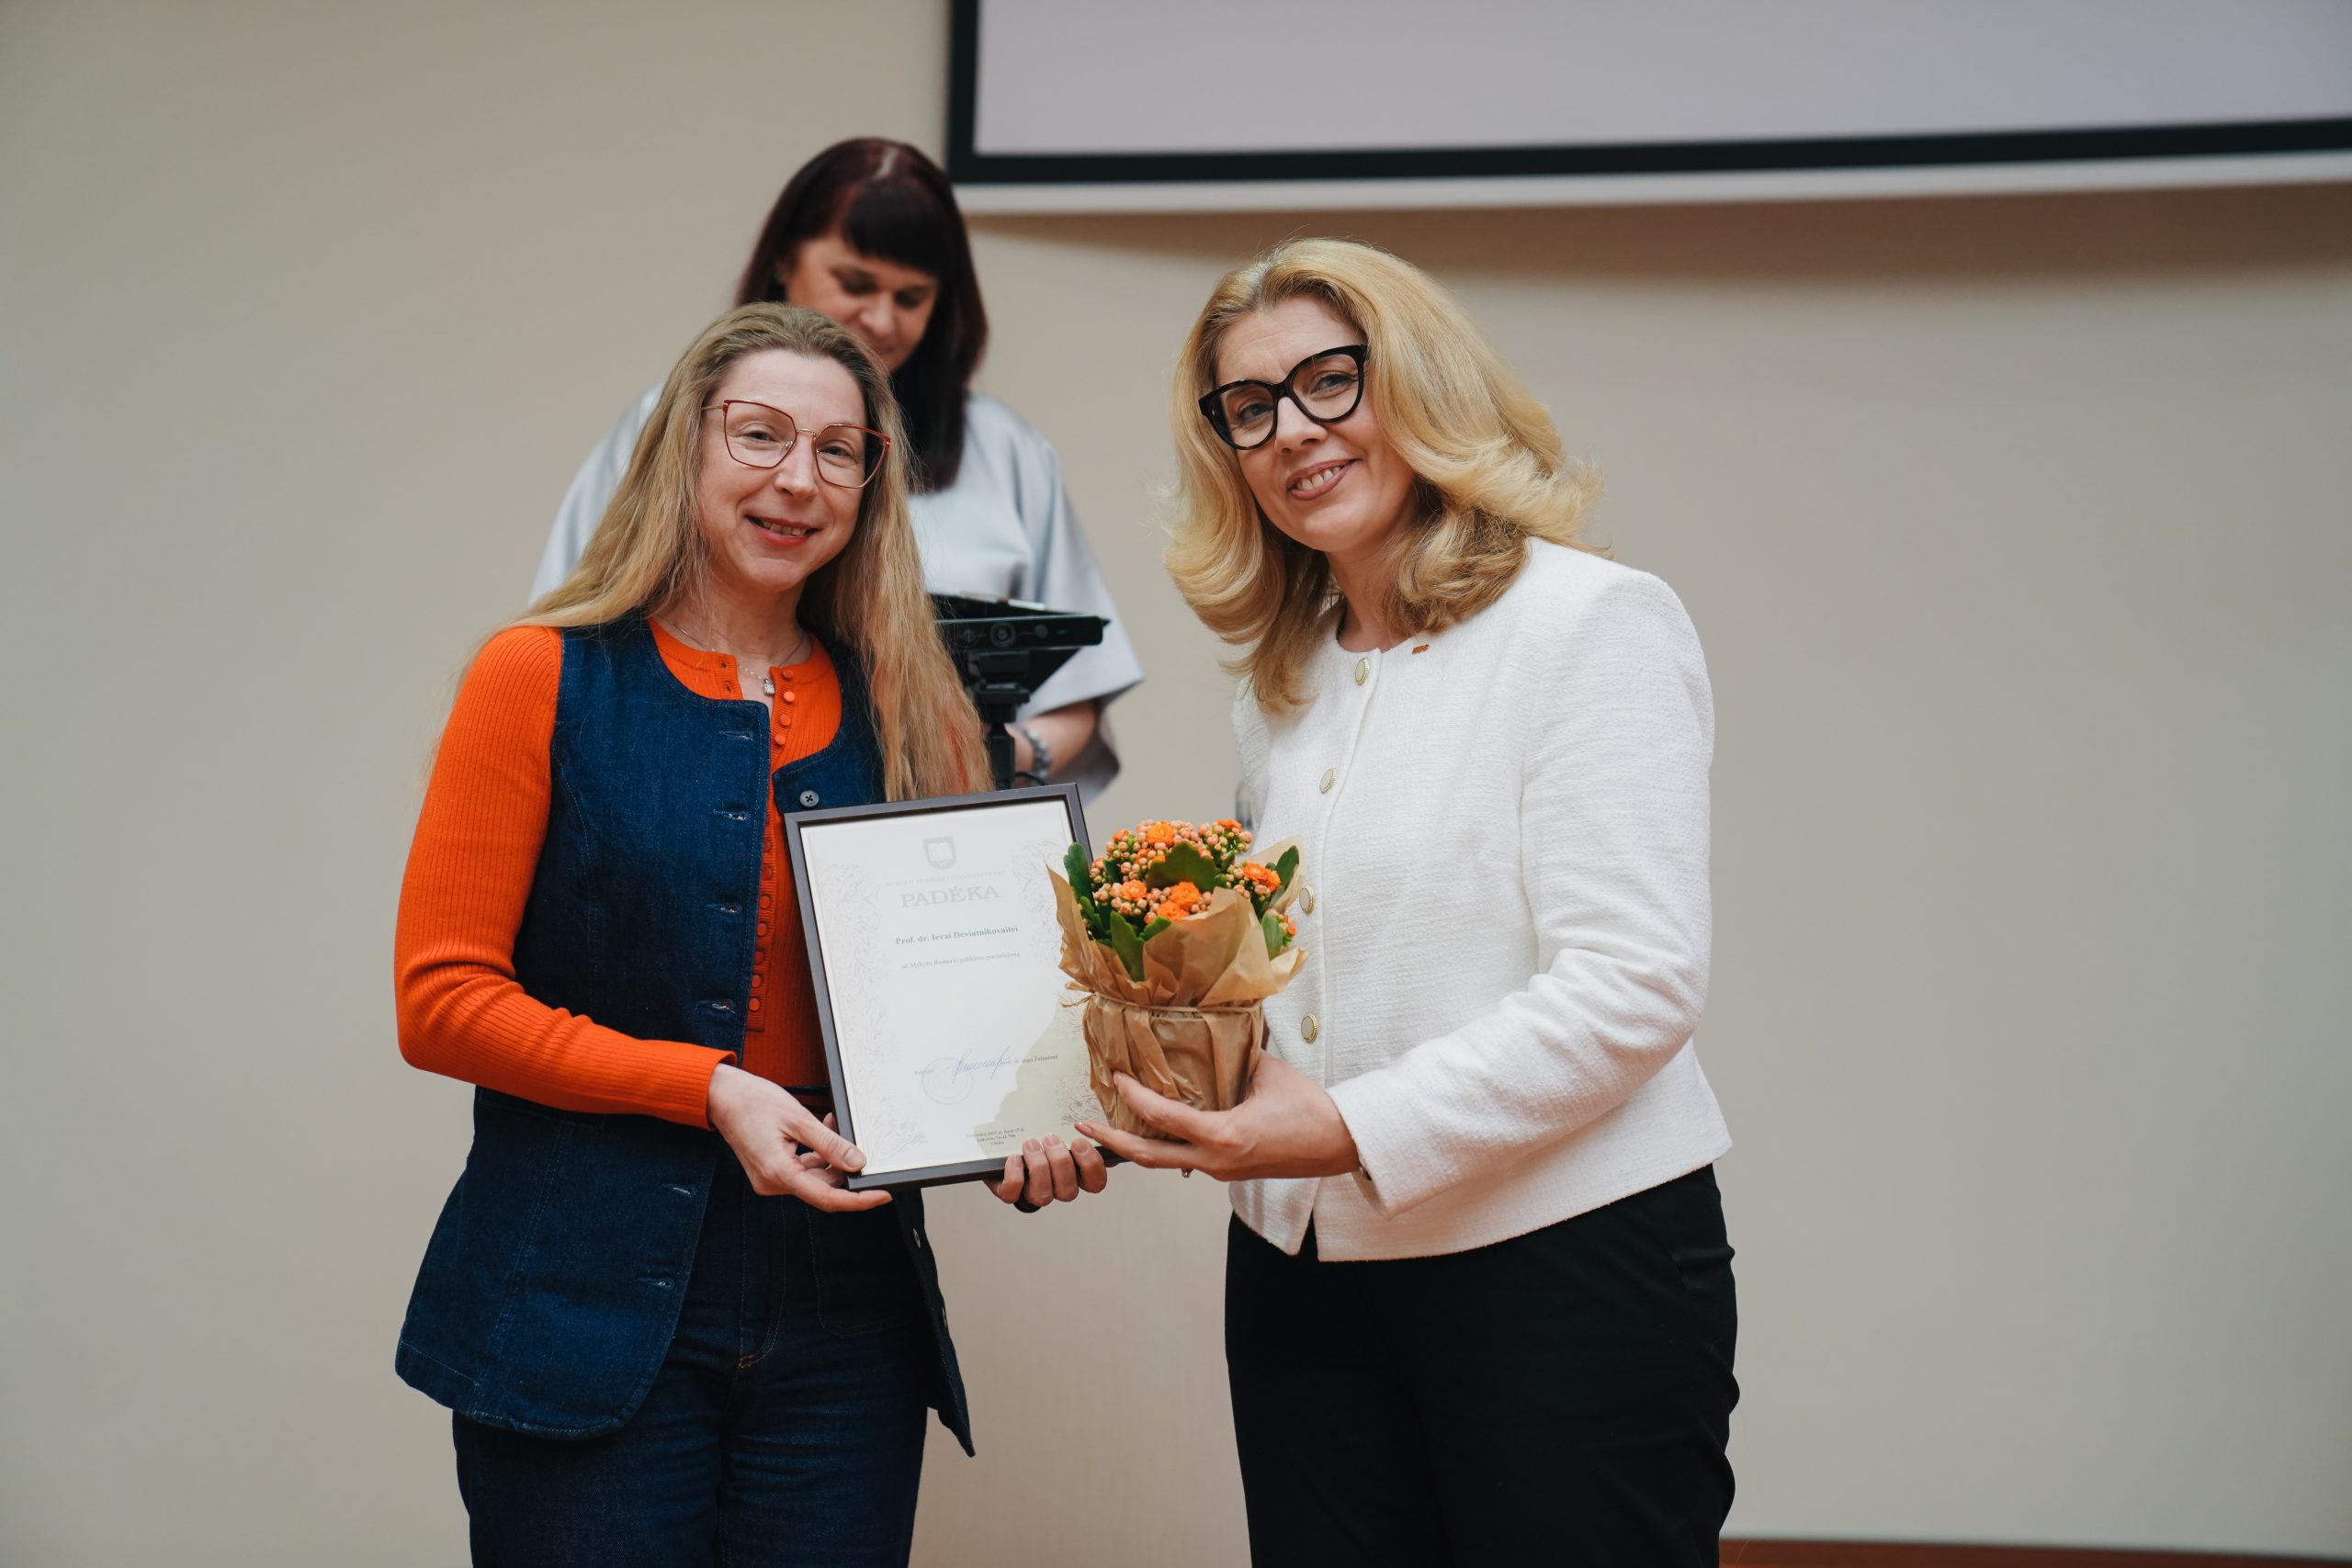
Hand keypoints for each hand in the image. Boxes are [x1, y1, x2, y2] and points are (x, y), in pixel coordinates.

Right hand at [706, 1063, 890, 1211]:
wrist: (721, 1096)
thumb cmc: (753, 1102)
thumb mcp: (799, 1119)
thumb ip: (830, 1145)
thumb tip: (857, 1163)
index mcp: (779, 1173)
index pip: (828, 1198)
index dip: (859, 1200)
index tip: (882, 1194)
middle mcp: (772, 1183)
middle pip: (822, 1187)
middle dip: (843, 1166)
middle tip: (853, 1138)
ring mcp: (769, 1178)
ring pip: (813, 1177)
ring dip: (829, 1156)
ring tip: (830, 1124)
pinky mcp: (770, 1170)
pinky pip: (801, 1169)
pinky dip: (815, 1154)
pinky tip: (819, 1131)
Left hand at [990, 1133, 1109, 1210]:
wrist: (1009, 1141)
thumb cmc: (1042, 1135)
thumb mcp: (1064, 1128)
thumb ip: (1079, 1129)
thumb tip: (1090, 1125)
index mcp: (1076, 1175)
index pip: (1095, 1184)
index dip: (1091, 1166)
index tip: (1078, 1142)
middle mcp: (1057, 1188)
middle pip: (1068, 1192)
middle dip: (1060, 1162)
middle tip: (1051, 1138)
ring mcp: (1034, 1192)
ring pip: (1043, 1196)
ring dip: (1039, 1167)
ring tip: (1032, 1144)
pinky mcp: (1010, 1191)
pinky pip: (1012, 1193)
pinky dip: (1014, 1175)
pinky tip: (1015, 1157)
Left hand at [1076, 1055, 1358, 1182]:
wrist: (1339, 1144)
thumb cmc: (1310, 1110)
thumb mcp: (1267, 1073)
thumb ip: (1235, 1057)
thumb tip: (1212, 1032)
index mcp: (1223, 1135)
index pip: (1163, 1118)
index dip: (1134, 1096)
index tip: (1116, 1078)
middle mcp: (1215, 1161)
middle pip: (1149, 1157)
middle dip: (1113, 1142)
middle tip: (1084, 1128)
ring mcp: (1221, 1171)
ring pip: (1166, 1162)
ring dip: (1136, 1145)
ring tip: (1110, 1128)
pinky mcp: (1228, 1171)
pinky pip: (1187, 1159)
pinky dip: (1165, 1145)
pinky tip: (1155, 1129)